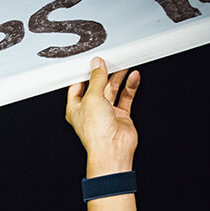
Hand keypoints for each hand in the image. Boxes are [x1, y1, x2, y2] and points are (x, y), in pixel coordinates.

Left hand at [66, 57, 140, 177]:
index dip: (84, 74)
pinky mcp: (120, 115)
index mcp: (75, 108)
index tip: (91, 63)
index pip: (77, 87)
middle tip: (111, 61)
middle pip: (97, 86)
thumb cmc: (96, 132)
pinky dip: (130, 86)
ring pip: (113, 90)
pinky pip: (126, 97)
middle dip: (104, 74)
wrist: (112, 149)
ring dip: (118, 78)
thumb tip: (97, 65)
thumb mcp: (92, 98)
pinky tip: (133, 77)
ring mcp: (106, 113)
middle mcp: (91, 110)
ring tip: (124, 65)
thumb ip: (96, 79)